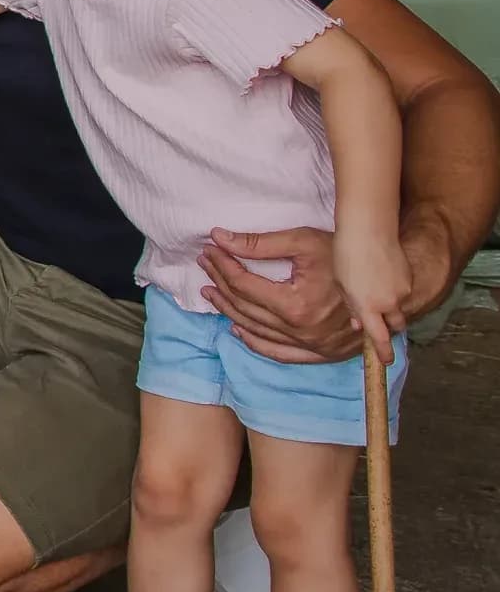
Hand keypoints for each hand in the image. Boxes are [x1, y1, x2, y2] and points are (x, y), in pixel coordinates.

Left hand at [201, 227, 358, 365]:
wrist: (387, 283)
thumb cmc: (347, 256)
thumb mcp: (303, 242)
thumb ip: (259, 243)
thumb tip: (219, 237)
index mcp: (296, 305)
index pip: (243, 285)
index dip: (222, 265)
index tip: (209, 250)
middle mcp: (301, 331)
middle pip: (245, 307)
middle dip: (220, 283)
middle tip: (206, 265)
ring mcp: (312, 346)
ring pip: (257, 331)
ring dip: (230, 311)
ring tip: (211, 292)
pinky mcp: (322, 353)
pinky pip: (280, 354)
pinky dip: (256, 343)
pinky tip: (239, 330)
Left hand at [333, 228, 412, 366]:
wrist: (368, 229)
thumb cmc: (345, 254)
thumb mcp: (341, 284)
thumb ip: (352, 306)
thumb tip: (358, 324)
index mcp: (367, 306)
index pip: (379, 337)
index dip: (384, 351)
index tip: (387, 362)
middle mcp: (387, 302)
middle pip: (394, 326)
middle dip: (388, 327)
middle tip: (379, 323)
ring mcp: (401, 290)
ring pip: (399, 308)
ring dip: (390, 308)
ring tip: (376, 293)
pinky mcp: (408, 278)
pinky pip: (403, 292)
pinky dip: (394, 291)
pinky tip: (381, 276)